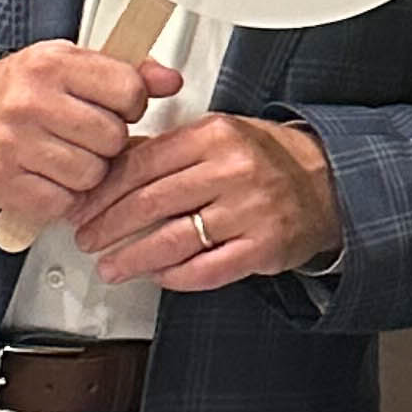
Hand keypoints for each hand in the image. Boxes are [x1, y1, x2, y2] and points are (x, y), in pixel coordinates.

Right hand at [0, 43, 184, 230]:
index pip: (128, 90)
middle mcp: (29, 101)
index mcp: (52, 64)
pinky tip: (46, 176)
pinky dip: (61, 196)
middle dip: (107, 141)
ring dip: (86, 172)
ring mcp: (12, 143)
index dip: (130, 104)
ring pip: (90, 175)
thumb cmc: (20, 89)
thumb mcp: (70, 64)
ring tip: (64, 154)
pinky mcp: (0, 181)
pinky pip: (61, 202)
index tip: (115, 107)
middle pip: (112, 137)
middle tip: (85, 134)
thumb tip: (171, 81)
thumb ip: (126, 71)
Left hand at [74, 112, 341, 293]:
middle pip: (151, 202)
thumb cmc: (266, 158)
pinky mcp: (263, 247)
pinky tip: (157, 275)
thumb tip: (110, 166)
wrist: (329, 180)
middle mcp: (232, 170)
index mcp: (214, 135)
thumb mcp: (217, 136)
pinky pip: (207, 269)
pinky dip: (175, 276)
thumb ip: (167, 149)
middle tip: (87, 240)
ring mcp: (249, 210)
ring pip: (174, 240)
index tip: (82, 208)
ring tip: (111, 267)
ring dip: (133, 258)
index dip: (103, 192)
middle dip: (109, 227)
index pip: (142, 164)